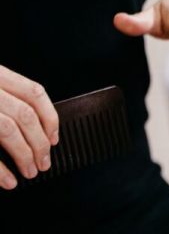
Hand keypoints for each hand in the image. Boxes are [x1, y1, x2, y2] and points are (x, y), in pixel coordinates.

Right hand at [0, 66, 58, 189]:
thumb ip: (8, 96)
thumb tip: (37, 127)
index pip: (34, 92)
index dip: (50, 116)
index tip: (55, 138)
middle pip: (24, 115)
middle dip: (39, 142)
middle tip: (45, 162)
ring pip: (8, 130)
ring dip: (24, 155)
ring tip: (31, 172)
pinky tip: (9, 181)